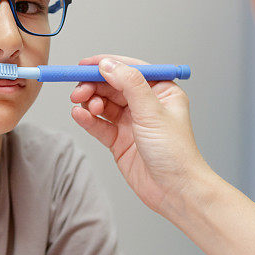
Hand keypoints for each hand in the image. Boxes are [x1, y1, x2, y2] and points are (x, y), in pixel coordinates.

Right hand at [70, 54, 209, 214]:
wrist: (175, 190)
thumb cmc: (175, 152)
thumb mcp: (152, 111)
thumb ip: (129, 84)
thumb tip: (108, 64)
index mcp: (161, 91)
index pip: (130, 69)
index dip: (106, 65)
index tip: (84, 65)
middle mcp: (146, 104)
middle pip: (112, 86)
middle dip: (93, 86)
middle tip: (79, 91)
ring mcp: (131, 123)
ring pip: (103, 104)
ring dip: (90, 102)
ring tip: (85, 107)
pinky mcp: (119, 141)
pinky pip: (99, 124)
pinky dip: (88, 119)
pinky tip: (79, 115)